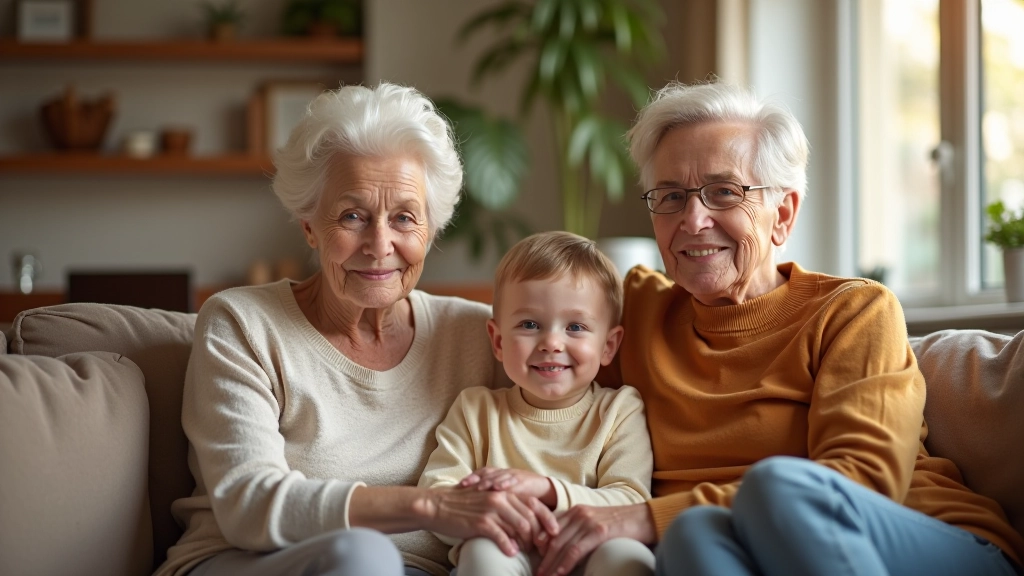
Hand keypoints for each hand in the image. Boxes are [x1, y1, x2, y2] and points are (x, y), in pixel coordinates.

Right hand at [414, 487, 559, 556]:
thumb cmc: (463, 506)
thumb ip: (507, 510)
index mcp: (504, 492)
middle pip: (531, 518)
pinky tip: (511, 553)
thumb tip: (524, 528)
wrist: (438, 506)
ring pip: (520, 528)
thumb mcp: (488, 502)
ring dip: (526, 543)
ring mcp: (492, 509)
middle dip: (539, 536)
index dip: (547, 520)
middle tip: (542, 549)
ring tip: (526, 552)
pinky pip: (502, 537)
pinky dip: (509, 547)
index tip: (554, 534)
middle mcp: (501, 497)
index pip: (534, 505)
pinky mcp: (481, 522)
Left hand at [459, 467, 555, 504]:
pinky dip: (506, 484)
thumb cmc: (519, 493)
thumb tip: (470, 504)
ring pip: (499, 476)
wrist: (542, 489)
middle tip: (464, 485)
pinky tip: (499, 489)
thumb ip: (490, 496)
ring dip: (488, 481)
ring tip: (479, 487)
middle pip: (487, 474)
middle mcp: (504, 473)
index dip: (471, 478)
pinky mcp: (524, 482)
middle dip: (475, 479)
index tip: (459, 485)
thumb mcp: (504, 494)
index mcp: (497, 475)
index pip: (481, 473)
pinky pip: (514, 482)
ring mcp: (514, 476)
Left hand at [535, 503, 656, 575]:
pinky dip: (566, 563)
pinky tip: (560, 573)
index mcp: (575, 511)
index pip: (551, 530)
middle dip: (544, 560)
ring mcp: (588, 521)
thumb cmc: (621, 524)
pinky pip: (577, 550)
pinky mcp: (599, 531)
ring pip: (562, 546)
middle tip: (537, 574)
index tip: (537, 562)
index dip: (541, 548)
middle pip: (553, 540)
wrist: (644, 518)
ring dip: (551, 566)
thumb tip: (565, 549)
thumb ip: (579, 531)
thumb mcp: (595, 523)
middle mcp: (578, 513)